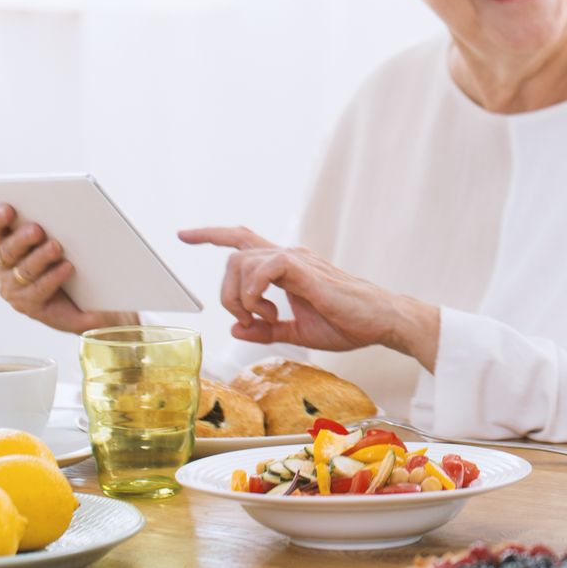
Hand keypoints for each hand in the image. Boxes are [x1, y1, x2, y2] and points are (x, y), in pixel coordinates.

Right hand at [0, 203, 136, 332]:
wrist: (85, 297)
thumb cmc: (69, 258)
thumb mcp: (60, 236)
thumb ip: (56, 221)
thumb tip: (69, 202)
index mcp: (4, 242)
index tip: (7, 208)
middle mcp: (2, 266)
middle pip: (7, 249)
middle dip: (22, 239)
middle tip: (37, 229)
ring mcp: (13, 288)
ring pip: (23, 270)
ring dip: (39, 257)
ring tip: (56, 247)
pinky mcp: (29, 306)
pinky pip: (39, 290)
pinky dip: (53, 277)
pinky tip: (67, 267)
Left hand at [177, 226, 439, 364]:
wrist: (382, 322)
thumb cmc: (349, 324)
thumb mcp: (297, 332)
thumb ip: (265, 330)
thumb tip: (234, 329)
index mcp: (287, 268)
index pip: (243, 240)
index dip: (212, 235)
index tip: (184, 234)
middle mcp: (289, 258)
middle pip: (234, 255)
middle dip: (225, 292)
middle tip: (246, 320)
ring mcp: (297, 261)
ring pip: (242, 261)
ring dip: (239, 296)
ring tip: (262, 318)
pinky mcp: (305, 270)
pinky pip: (262, 269)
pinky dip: (254, 293)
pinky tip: (268, 311)